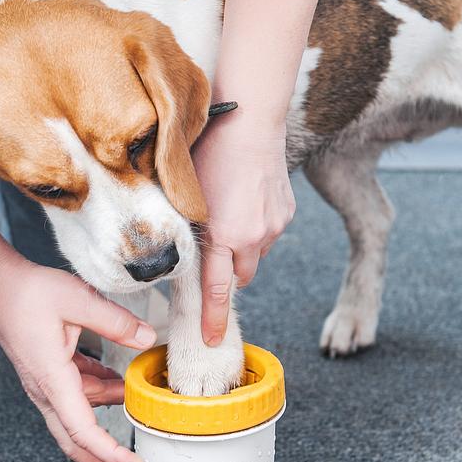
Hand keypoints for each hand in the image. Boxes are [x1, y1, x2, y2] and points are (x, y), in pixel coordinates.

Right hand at [0, 256, 156, 461]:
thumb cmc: (26, 293)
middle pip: (74, 441)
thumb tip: (147, 339)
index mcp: (52, 379)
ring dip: (105, 425)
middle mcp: (46, 390)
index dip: (110, 453)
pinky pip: (76, 396)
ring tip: (135, 423)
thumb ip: (115, 321)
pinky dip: (99, 397)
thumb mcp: (77, 300)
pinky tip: (119, 388)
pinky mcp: (48, 373)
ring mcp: (45, 384)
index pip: (83, 430)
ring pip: (77, 418)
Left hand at [192, 113, 294, 345]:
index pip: (217, 291)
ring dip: (243, 248)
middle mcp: (252, 237)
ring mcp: (274, 226)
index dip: (212, 319)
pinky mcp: (287, 212)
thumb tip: (173, 252)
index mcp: (223, 235)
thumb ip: (185, 228)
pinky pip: (269, 233)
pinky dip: (257, 227)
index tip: (211, 341)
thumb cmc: (210, 150)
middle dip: (227, 274)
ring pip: (256, 254)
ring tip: (231, 213)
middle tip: (215, 254)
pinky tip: (247, 200)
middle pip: (240, 278)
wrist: (251, 120)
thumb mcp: (185, 193)